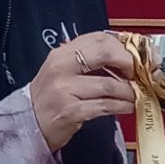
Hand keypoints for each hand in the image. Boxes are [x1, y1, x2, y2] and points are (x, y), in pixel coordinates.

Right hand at [30, 32, 136, 151]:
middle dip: (127, 63)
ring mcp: (65, 90)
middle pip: (104, 53)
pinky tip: (128, 107)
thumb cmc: (50, 98)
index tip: (134, 57)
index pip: (98, 38)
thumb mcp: (62, 72)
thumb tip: (122, 58)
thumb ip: (87, 61)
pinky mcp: (71, 112)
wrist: (28, 125)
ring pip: (109, 84)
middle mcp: (61, 68)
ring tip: (134, 96)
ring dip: (128, 91)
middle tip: (136, 75)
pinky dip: (121, 106)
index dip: (121, 46)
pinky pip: (104, 106)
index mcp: (61, 54)